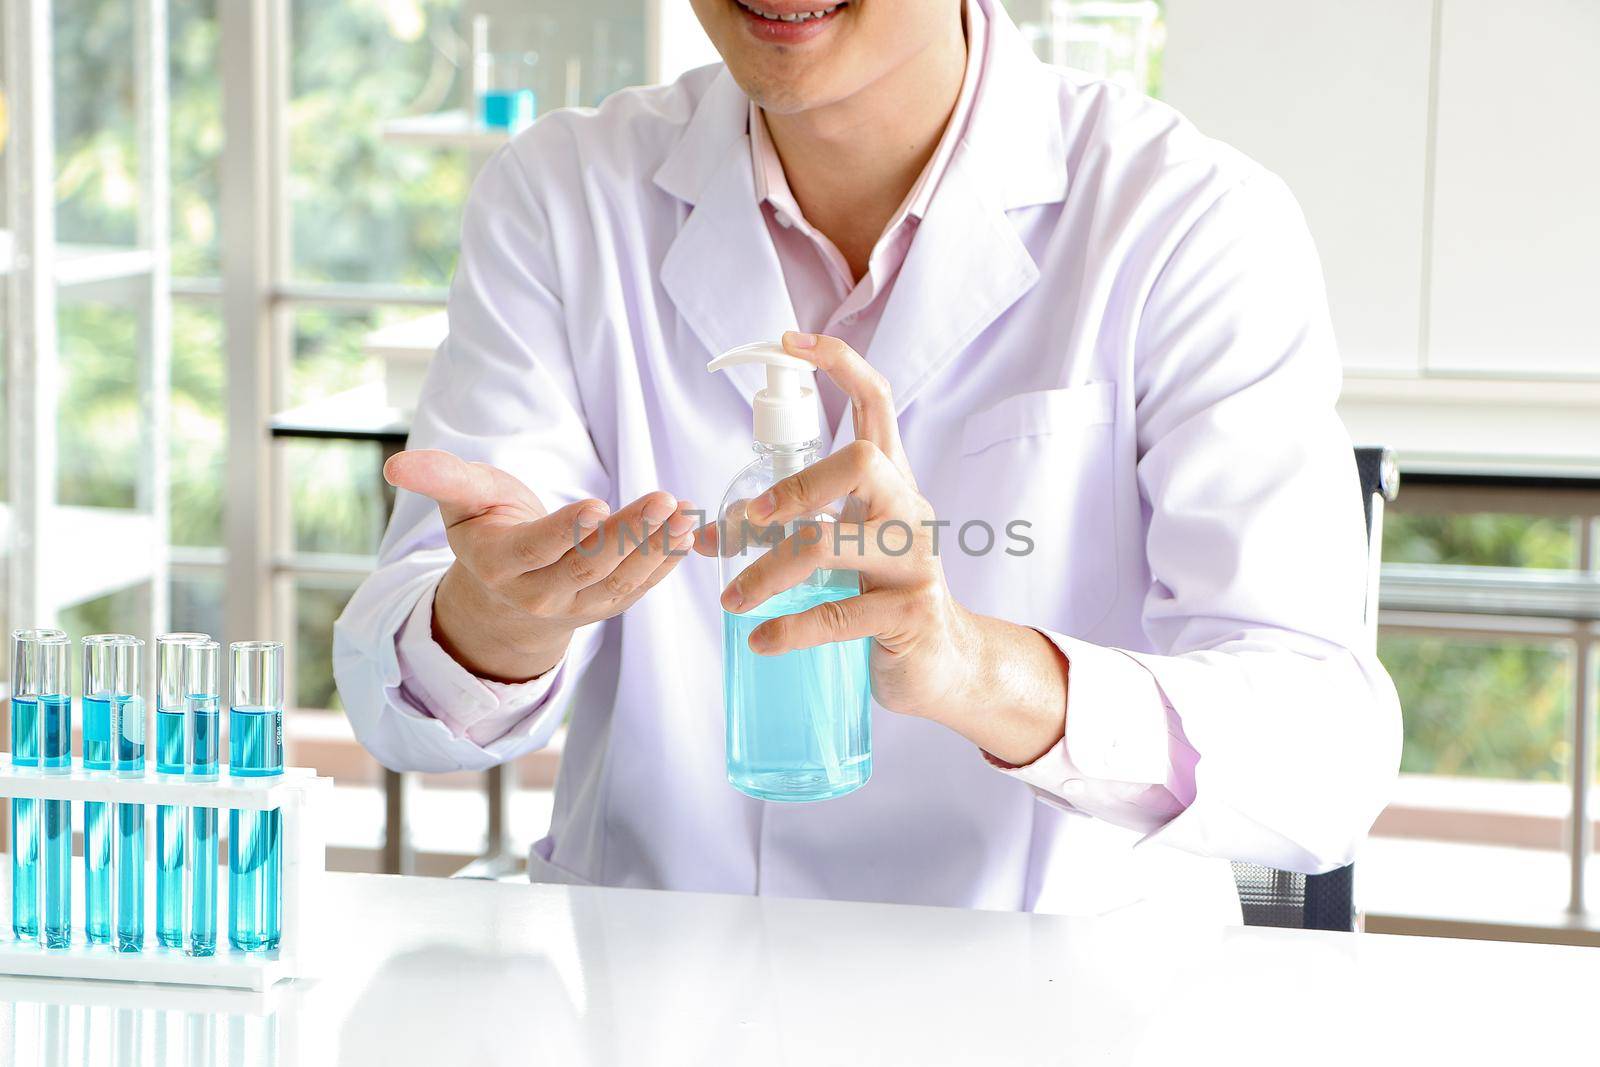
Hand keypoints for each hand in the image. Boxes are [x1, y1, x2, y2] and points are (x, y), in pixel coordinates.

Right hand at [386, 450, 696, 682]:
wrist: (504, 594)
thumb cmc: (487, 530)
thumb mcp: (462, 501)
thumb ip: (441, 478)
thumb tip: (396, 465)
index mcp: (500, 565)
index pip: (537, 550)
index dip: (565, 532)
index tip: (595, 504)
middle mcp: (538, 594)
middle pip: (588, 567)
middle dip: (628, 534)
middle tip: (661, 500)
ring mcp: (577, 608)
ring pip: (620, 581)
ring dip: (657, 548)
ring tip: (684, 513)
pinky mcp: (607, 608)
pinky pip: (639, 589)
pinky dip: (666, 562)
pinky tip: (687, 532)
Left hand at [695, 332, 1069, 765]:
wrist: (947, 664)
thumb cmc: (882, 596)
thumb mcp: (839, 553)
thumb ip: (781, 533)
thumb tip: (703, 533)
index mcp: (893, 484)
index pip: (878, 402)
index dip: (838, 364)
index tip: (788, 341)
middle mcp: (910, 512)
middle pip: (862, 462)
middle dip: (797, 486)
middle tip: (750, 521)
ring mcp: (916, 563)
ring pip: (834, 545)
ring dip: (770, 570)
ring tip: (732, 599)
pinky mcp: (911, 616)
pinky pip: (839, 615)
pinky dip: (790, 628)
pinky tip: (762, 640)